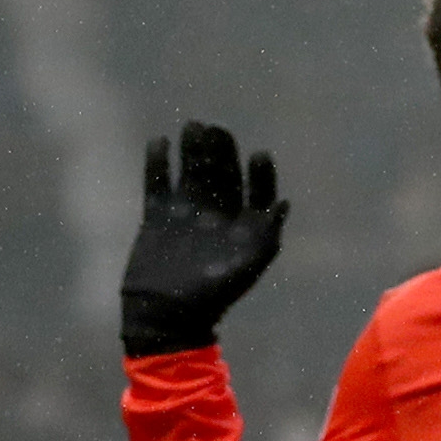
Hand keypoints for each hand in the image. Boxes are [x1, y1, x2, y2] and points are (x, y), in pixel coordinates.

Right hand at [120, 123, 288, 358]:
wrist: (167, 314)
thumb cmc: (213, 294)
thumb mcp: (248, 264)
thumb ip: (267, 233)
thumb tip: (284, 203)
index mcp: (241, 227)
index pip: (256, 191)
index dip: (260, 173)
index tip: (257, 156)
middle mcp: (215, 216)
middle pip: (222, 173)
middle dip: (222, 150)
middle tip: (218, 130)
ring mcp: (184, 214)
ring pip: (191, 171)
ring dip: (193, 149)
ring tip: (194, 127)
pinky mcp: (156, 216)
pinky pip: (157, 181)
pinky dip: (157, 162)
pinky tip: (160, 141)